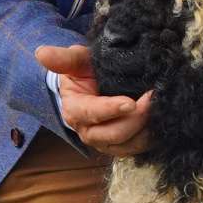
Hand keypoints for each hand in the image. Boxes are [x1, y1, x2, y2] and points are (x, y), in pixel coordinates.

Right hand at [36, 44, 151, 156]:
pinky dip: (150, 138)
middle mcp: (89, 132)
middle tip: (153, 100)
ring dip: (146, 131)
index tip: (130, 102)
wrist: (94, 87)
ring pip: (127, 146)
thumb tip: (41, 53)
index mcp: (75, 111)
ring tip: (160, 110)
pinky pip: (138, 149)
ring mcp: (106, 143)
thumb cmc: (85, 72)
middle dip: (135, 120)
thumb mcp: (75, 61)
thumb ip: (63, 59)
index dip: (111, 109)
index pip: (92, 113)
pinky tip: (161, 121)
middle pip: (113, 135)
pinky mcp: (122, 146)